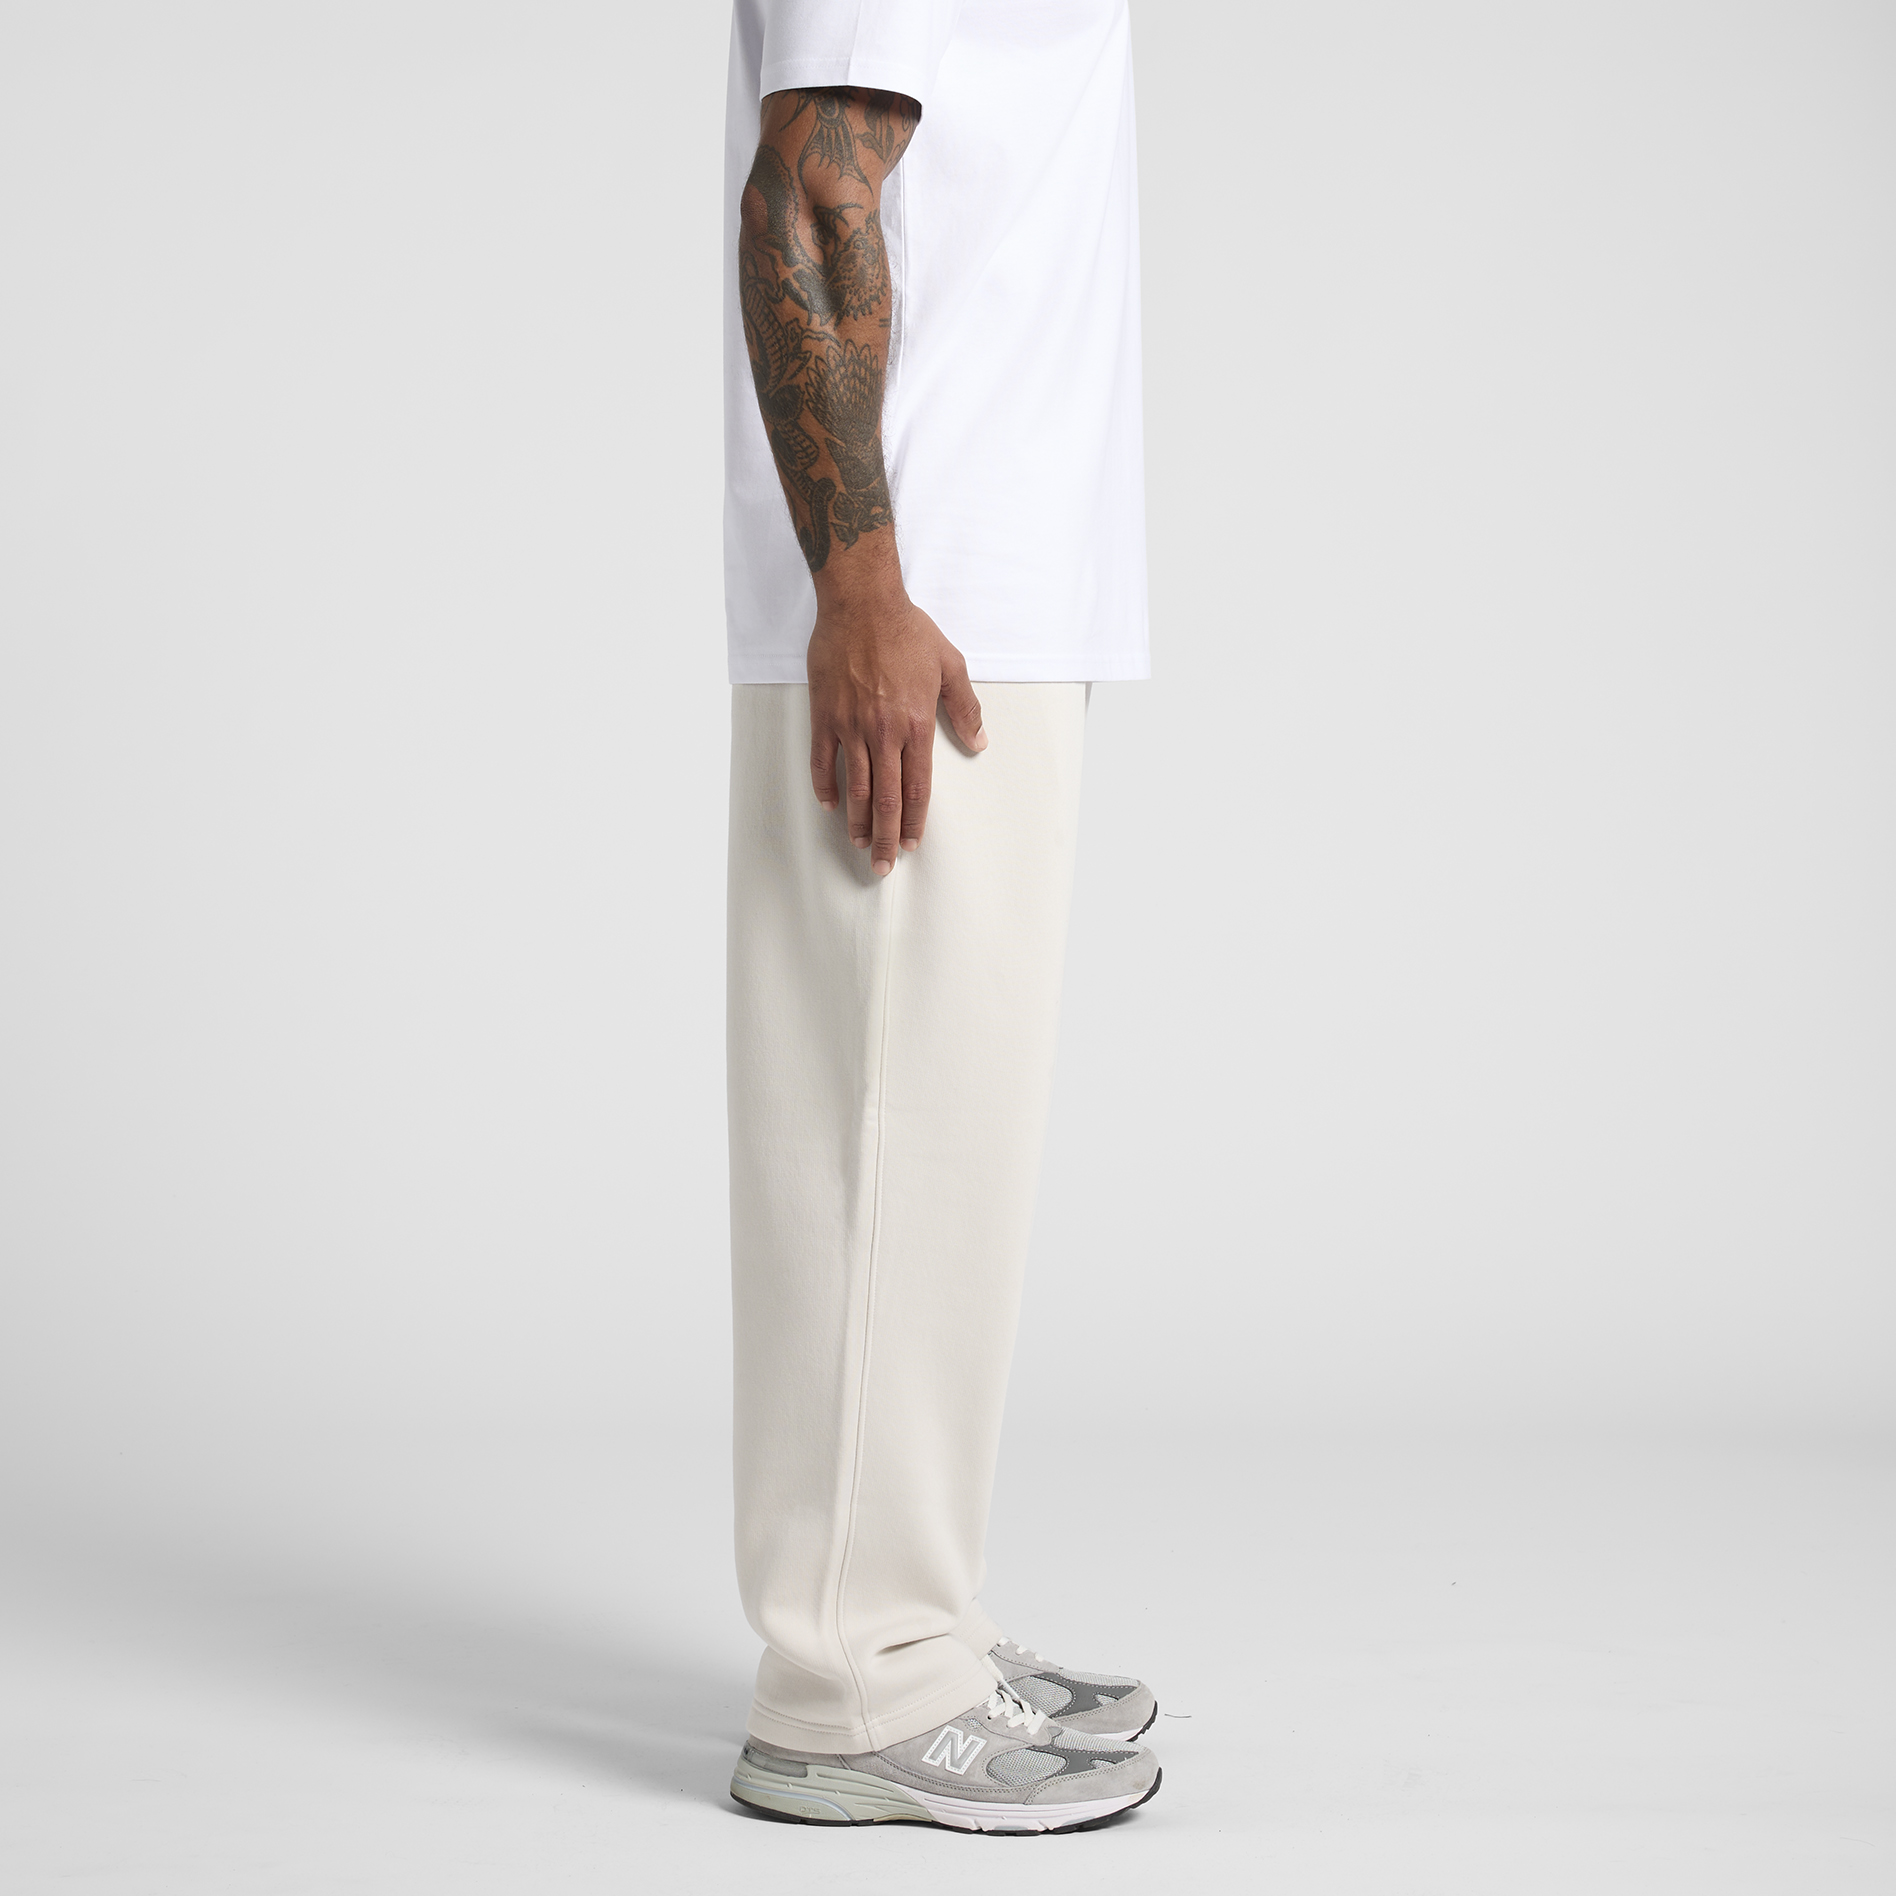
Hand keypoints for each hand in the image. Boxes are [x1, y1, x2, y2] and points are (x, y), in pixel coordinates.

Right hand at [807, 584, 985, 874]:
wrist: (862, 603)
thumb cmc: (908, 631)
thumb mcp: (950, 665)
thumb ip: (965, 708)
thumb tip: (979, 742)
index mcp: (915, 725)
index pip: (917, 788)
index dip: (914, 822)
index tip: (911, 845)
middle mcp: (883, 733)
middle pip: (886, 799)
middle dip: (886, 837)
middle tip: (882, 867)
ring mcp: (850, 726)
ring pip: (855, 787)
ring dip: (857, 821)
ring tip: (860, 844)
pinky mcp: (825, 715)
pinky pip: (823, 760)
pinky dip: (825, 787)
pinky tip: (830, 806)